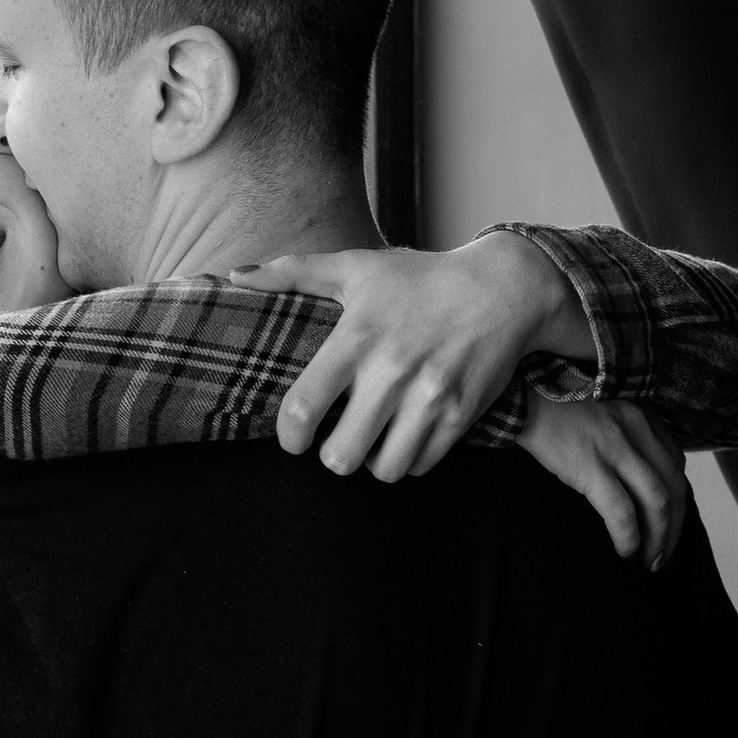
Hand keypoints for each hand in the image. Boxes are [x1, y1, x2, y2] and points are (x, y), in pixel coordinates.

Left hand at [236, 234, 567, 480]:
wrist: (504, 289)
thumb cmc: (420, 280)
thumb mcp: (357, 267)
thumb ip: (292, 273)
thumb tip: (234, 276)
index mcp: (356, 337)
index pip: (303, 408)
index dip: (290, 437)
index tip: (294, 438)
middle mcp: (392, 371)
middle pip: (341, 456)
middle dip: (333, 455)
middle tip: (338, 440)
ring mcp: (429, 397)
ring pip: (384, 469)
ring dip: (373, 461)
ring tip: (374, 439)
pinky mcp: (460, 416)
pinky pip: (421, 466)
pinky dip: (410, 459)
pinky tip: (407, 435)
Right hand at [520, 393, 686, 566]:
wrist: (517, 390)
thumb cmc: (551, 401)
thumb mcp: (600, 405)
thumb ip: (621, 429)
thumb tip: (628, 474)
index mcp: (640, 413)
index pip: (675, 464)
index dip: (677, 500)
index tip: (667, 524)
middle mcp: (637, 427)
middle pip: (674, 486)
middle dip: (675, 528)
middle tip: (663, 557)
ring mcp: (615, 446)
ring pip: (658, 502)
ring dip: (660, 539)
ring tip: (649, 562)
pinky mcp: (589, 464)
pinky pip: (621, 511)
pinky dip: (629, 537)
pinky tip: (625, 553)